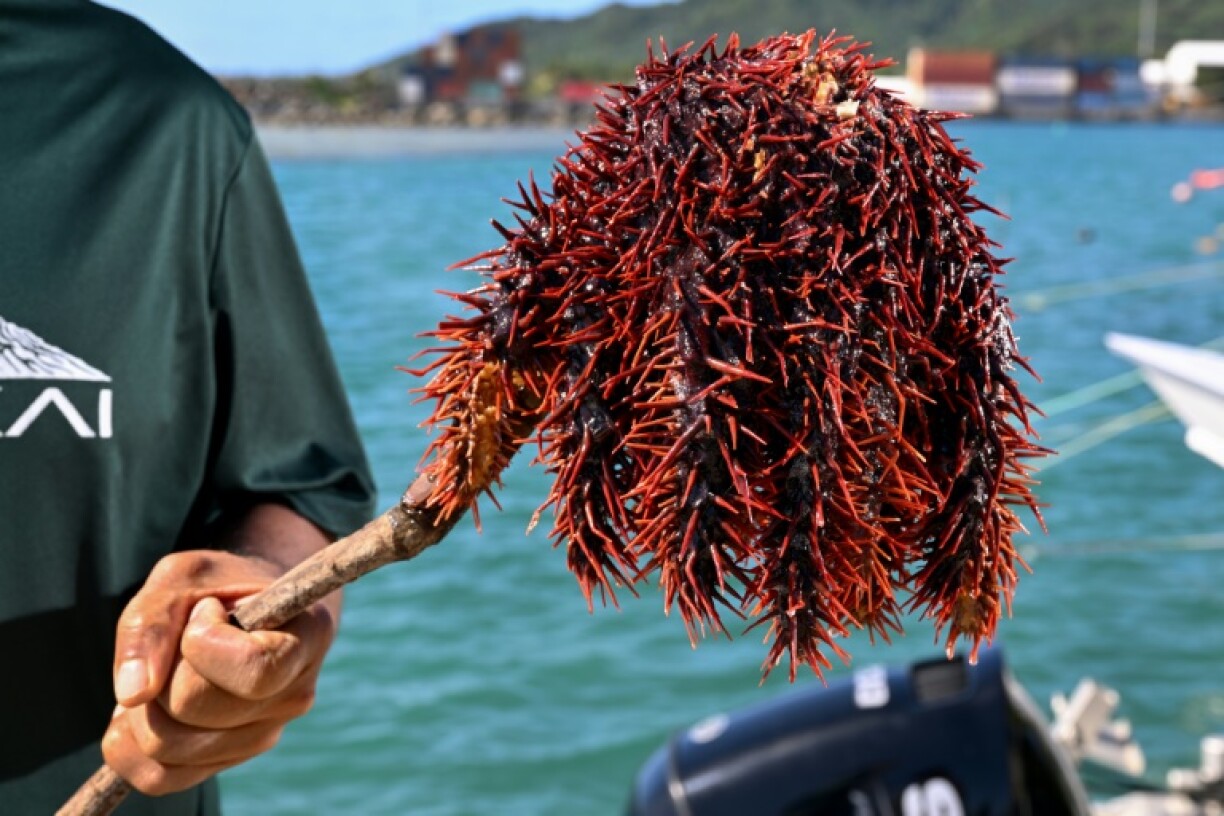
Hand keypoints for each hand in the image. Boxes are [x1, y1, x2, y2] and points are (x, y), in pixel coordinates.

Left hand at [102, 519, 337, 794]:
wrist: (246, 609)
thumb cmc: (218, 586)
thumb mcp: (182, 577)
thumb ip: (151, 623)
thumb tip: (132, 695)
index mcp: (308, 636)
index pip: (254, 669)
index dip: (204, 643)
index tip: (207, 609)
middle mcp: (295, 695)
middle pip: (195, 707)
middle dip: (162, 671)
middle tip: (180, 640)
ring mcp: (266, 734)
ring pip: (170, 748)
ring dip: (142, 709)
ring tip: (166, 672)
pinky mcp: (230, 760)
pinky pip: (160, 777)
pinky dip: (131, 745)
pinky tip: (149, 707)